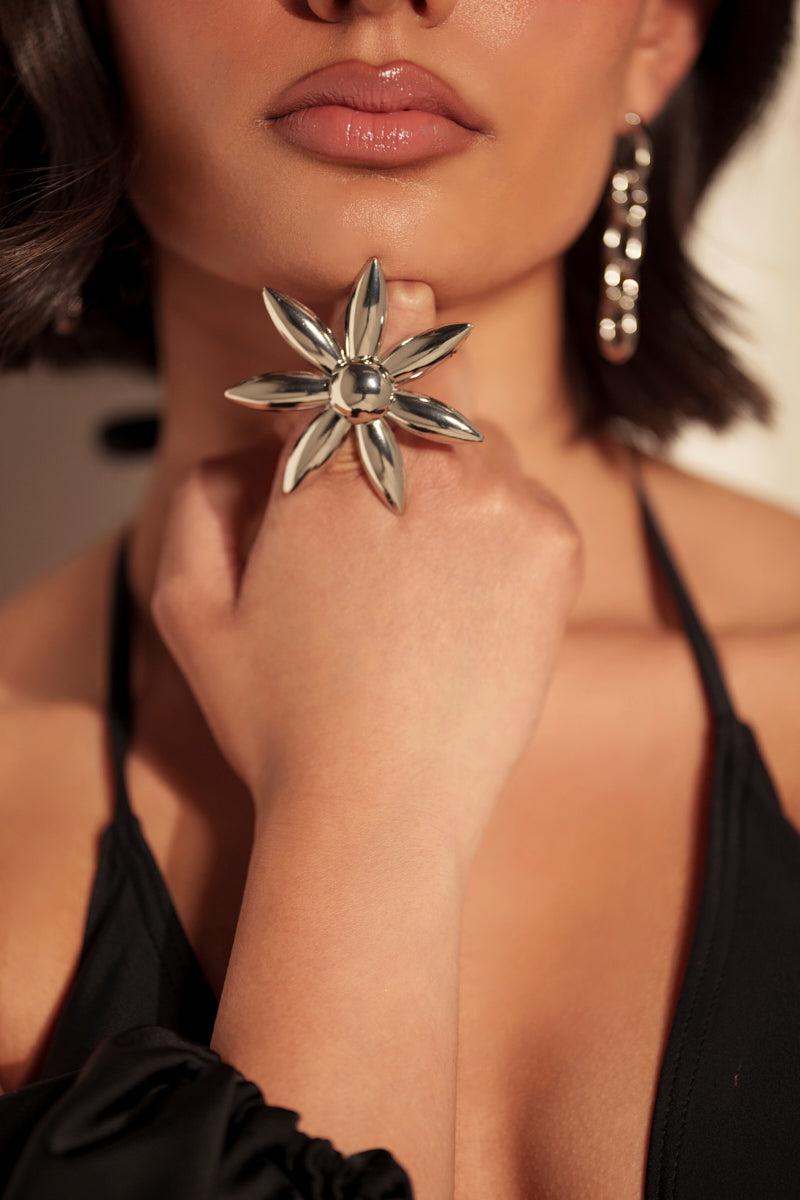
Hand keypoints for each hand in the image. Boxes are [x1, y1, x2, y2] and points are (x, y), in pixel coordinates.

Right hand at [152, 279, 582, 866]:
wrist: (378, 811)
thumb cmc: (278, 720)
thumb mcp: (190, 608)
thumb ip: (206, 494)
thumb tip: (254, 440)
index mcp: (330, 474)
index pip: (353, 355)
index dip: (356, 333)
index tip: (370, 312)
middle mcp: (426, 469)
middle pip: (432, 361)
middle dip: (412, 365)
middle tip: (403, 385)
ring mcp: (503, 503)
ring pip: (479, 432)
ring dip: (451, 456)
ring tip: (422, 538)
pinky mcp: (553, 546)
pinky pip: (526, 488)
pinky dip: (498, 508)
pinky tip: (464, 578)